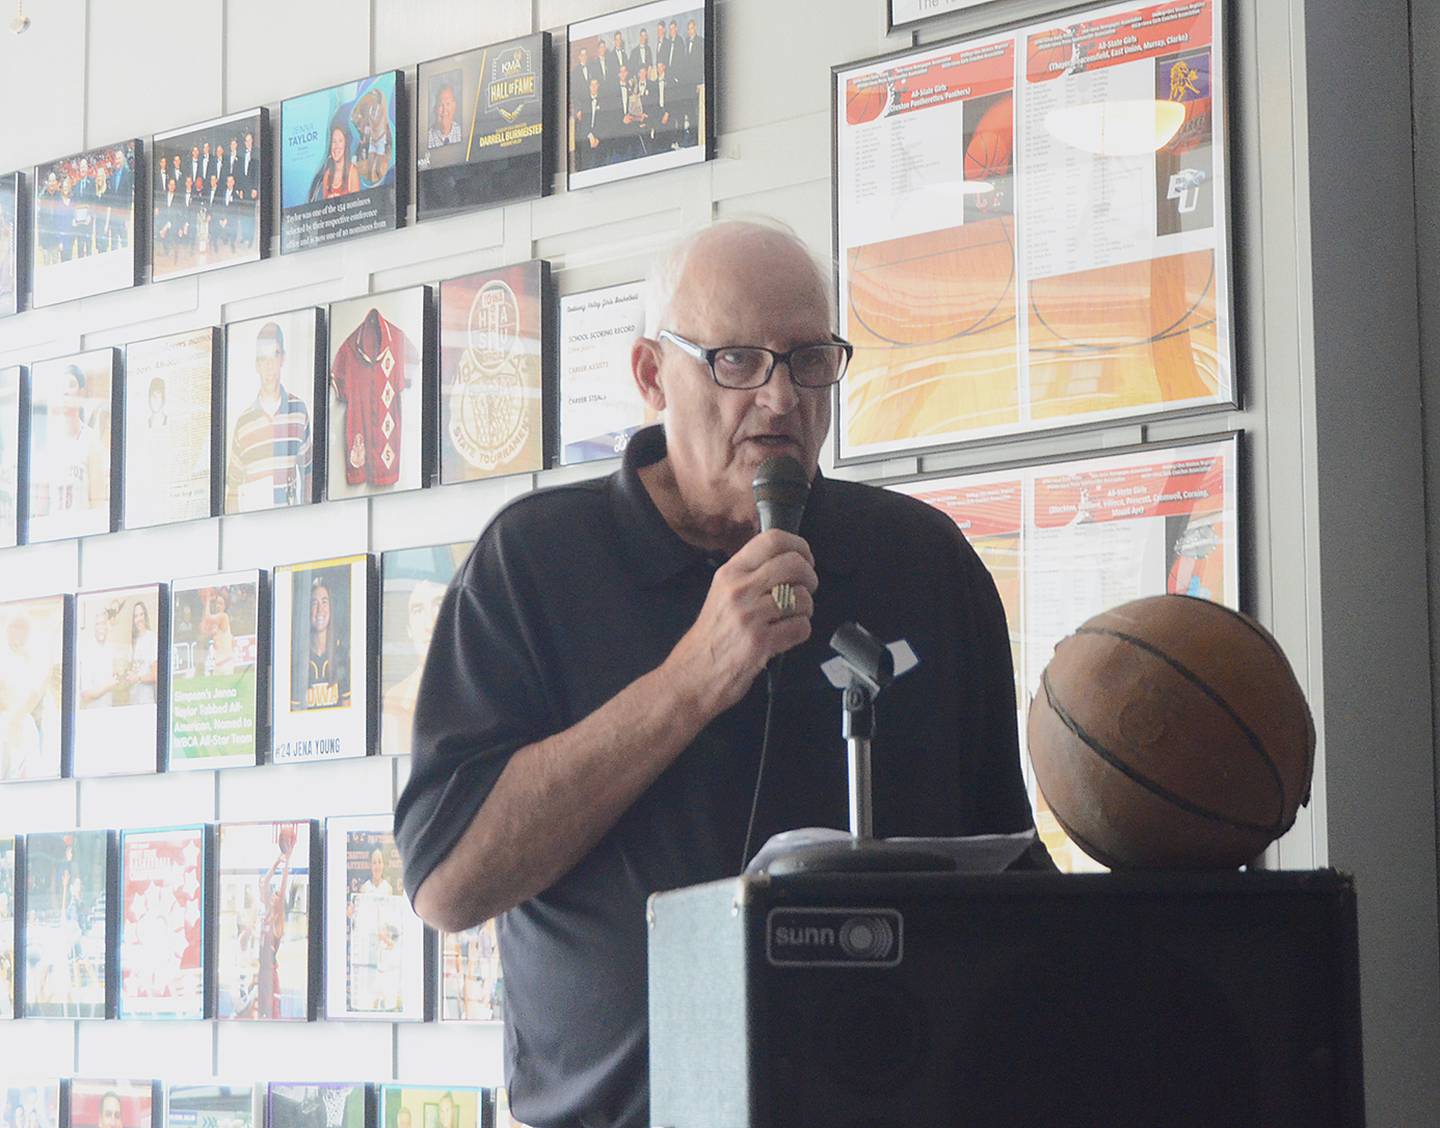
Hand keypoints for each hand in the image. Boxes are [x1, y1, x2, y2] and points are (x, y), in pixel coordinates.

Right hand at [662, 529, 817, 715]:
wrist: (693, 674)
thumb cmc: (711, 636)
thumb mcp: (721, 593)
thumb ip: (749, 575)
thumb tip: (787, 560)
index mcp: (730, 573)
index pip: (772, 540)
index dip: (799, 545)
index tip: (806, 558)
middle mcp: (739, 589)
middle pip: (793, 565)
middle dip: (810, 577)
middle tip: (807, 589)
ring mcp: (750, 616)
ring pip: (802, 597)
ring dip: (806, 609)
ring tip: (791, 617)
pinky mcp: (761, 643)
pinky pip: (801, 627)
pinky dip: (800, 631)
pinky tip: (786, 636)